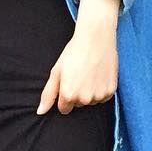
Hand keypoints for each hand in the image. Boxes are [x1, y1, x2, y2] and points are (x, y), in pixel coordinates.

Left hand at [36, 0, 120, 115]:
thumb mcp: (56, 72)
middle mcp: (84, 99)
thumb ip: (48, 94)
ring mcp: (99, 96)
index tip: (68, 82)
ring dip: (89, 92)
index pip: (64, 109)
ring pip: (90, 102)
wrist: (96, 38)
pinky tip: (98, 75)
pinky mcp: (110, 91)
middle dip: (77, 93)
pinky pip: (102, 98)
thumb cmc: (73, 53)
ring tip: (89, 73)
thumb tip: (40, 112)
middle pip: (77, 105)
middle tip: (79, 74)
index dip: (64, 95)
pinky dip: (100, 89)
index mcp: (69, 95)